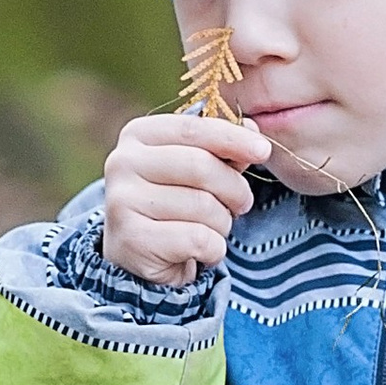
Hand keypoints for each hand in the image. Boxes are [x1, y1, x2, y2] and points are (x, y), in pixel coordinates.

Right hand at [99, 109, 271, 285]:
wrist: (140, 256)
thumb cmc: (174, 202)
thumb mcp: (197, 169)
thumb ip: (222, 148)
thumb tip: (253, 129)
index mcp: (137, 135)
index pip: (193, 129)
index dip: (233, 138)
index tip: (263, 150)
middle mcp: (122, 163)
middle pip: (201, 167)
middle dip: (234, 189)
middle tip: (242, 204)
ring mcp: (122, 201)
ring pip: (203, 206)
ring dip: (223, 222)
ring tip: (212, 228)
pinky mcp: (133, 239)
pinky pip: (198, 239)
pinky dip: (213, 248)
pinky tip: (202, 251)